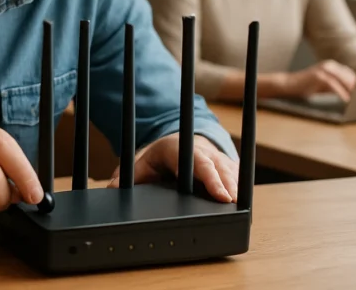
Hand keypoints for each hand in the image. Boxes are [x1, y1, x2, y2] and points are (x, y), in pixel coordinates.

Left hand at [107, 133, 237, 202]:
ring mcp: (217, 159)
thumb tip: (111, 188)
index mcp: (179, 148)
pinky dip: (242, 191)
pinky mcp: (227, 167)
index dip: (210, 178)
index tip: (220, 195)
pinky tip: (245, 209)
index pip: (197, 162)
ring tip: (243, 212)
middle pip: (219, 168)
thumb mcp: (141, 164)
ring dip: (237, 190)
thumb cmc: (159, 157)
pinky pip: (237, 178)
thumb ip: (127, 176)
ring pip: (231, 173)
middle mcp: (202, 151)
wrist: (177, 143)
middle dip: (228, 187)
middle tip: (235, 206)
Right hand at [282, 59, 355, 101]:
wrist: (287, 85)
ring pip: (344, 80)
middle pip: (350, 77)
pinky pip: (333, 85)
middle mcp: (330, 65)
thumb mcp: (325, 86)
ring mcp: (323, 69)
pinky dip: (341, 93)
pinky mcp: (318, 75)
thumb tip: (355, 94)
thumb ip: (339, 87)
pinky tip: (345, 101)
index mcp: (333, 67)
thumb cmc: (307, 87)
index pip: (352, 76)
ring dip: (352, 91)